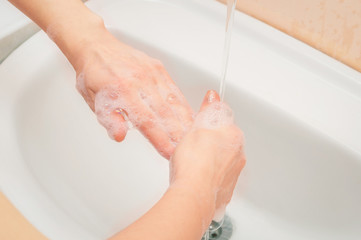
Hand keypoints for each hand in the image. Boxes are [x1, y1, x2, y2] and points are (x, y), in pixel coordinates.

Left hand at [73, 28, 193, 158]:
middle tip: (187, 149)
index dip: (160, 139)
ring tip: (194, 136)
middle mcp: (139, 80)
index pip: (146, 121)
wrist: (96, 46)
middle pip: (164, 113)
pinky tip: (191, 115)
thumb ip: (109, 119)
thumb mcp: (93, 100)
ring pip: (173, 101)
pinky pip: (173, 88)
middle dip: (177, 134)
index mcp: (122, 90)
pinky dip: (183, 104)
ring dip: (184, 120)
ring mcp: (150, 73)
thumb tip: (120, 136)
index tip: (169, 153)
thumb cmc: (94, 75)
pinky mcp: (158, 68)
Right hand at [169, 90, 245, 223]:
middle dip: (209, 142)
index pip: (224, 121)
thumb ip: (207, 110)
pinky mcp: (227, 189)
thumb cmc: (194, 162)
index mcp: (234, 136)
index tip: (198, 126)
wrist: (194, 194)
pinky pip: (217, 177)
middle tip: (192, 146)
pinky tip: (196, 176)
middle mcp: (239, 155)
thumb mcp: (197, 127)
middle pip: (223, 141)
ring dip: (209, 159)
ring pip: (221, 160)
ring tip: (192, 163)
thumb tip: (213, 95)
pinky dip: (209, 176)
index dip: (208, 123)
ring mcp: (234, 174)